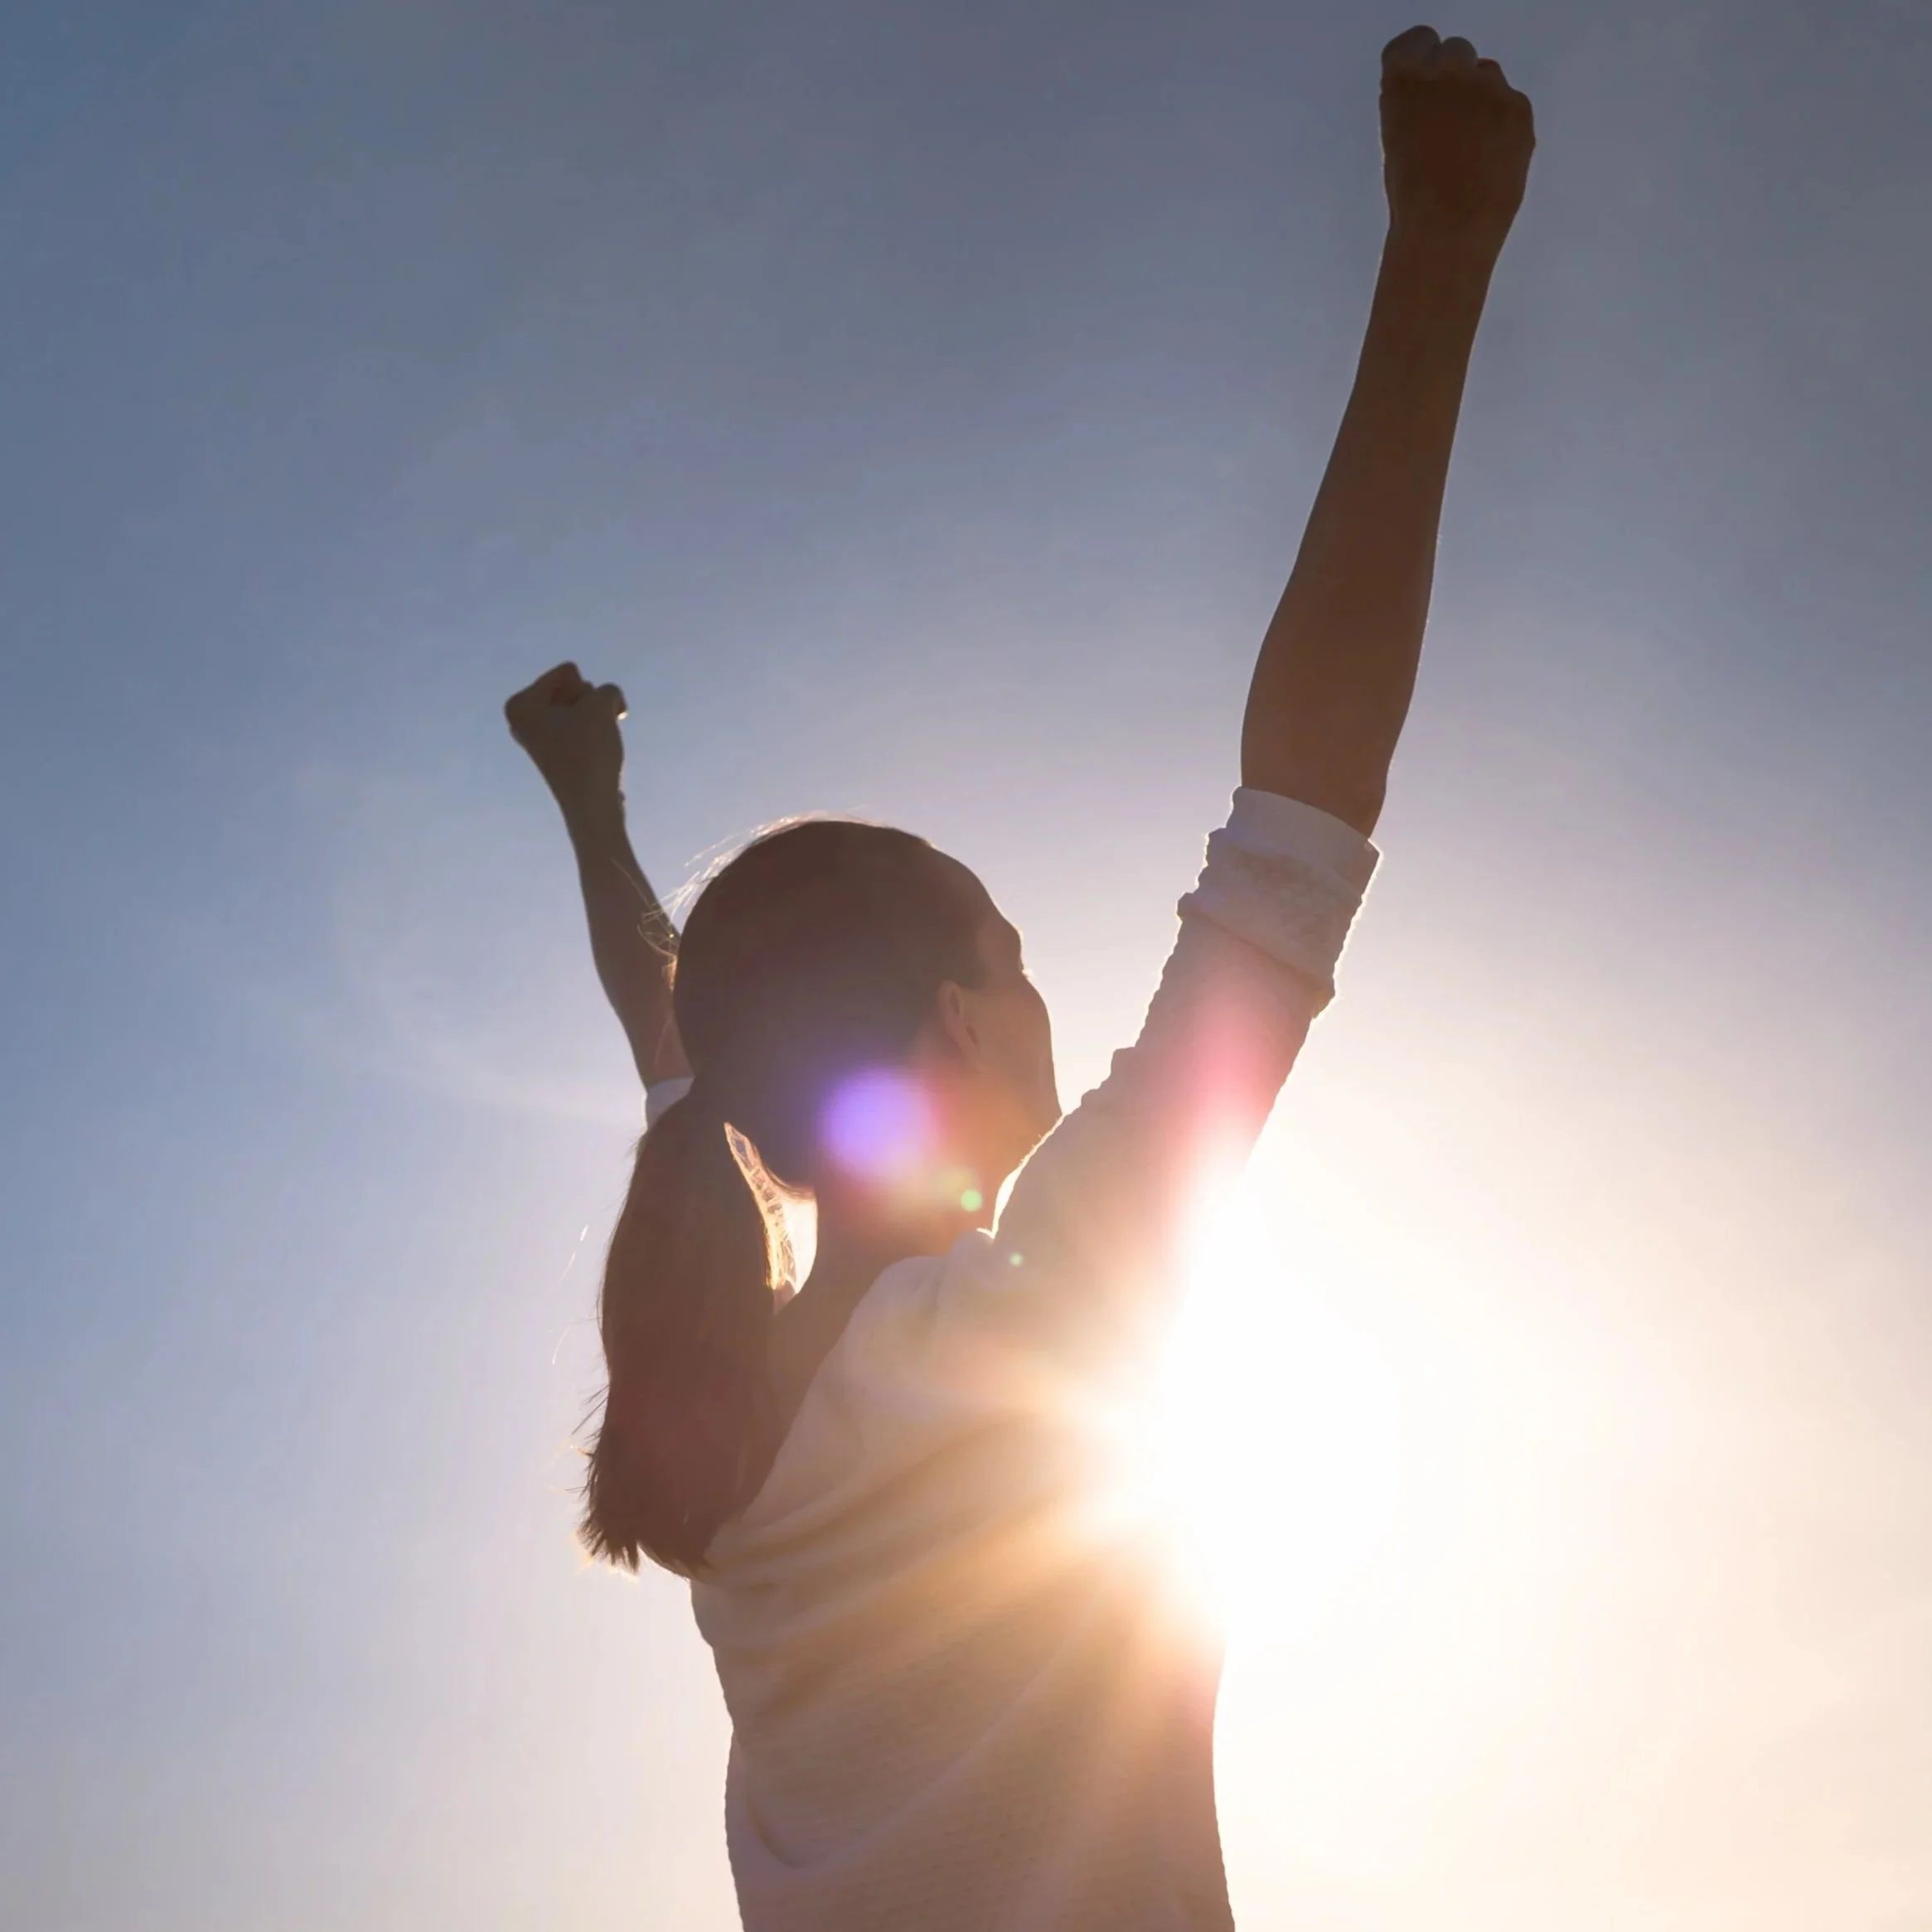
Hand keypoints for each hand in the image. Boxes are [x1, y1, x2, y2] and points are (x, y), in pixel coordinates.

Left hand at [504, 662, 627, 824]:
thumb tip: (607, 710)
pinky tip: (596, 753)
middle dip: (589, 705)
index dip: (585, 694)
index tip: (580, 723)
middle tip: (586, 735)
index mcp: (519, 704)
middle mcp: (522, 719)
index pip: (569, 673)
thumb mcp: (601, 702)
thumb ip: (606, 690)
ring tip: (593, 746)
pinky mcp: (557, 751)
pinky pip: (583, 726)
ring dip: (596, 719)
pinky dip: (596, 733)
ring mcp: (539, 736)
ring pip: (581, 707)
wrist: (592, 804)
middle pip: (572, 688)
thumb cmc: (589, 752)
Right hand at [1380, 26, 1534, 261]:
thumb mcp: (1395, 139)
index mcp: (1406, 79)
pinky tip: (1491, 157)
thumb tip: (1434, 96)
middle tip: (1449, 122)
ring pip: (1487, 74)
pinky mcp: (1519, 107)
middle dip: (1453, 78)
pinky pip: (1511, 101)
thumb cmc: (1410, 196)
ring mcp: (1488, 87)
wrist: (1448, 233)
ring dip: (1480, 98)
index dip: (1421, 63)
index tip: (1423, 88)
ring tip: (1472, 145)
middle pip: (1456, 51)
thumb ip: (1413, 103)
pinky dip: (1502, 123)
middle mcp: (1448, 71)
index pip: (1416, 41)